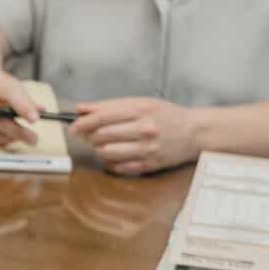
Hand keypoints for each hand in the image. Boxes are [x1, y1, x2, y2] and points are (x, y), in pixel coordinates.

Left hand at [72, 97, 200, 175]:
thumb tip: (82, 108)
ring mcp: (147, 149)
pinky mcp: (149, 165)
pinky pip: (119, 167)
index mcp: (140, 110)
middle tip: (87, 136)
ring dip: (98, 150)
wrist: (194, 132)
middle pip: (102, 136)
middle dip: (89, 137)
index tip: (73, 127)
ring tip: (102, 145)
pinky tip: (115, 155)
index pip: (101, 117)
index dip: (82, 123)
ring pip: (108, 153)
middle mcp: (144, 129)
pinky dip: (110, 162)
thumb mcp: (140, 102)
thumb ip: (110, 105)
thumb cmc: (166, 115)